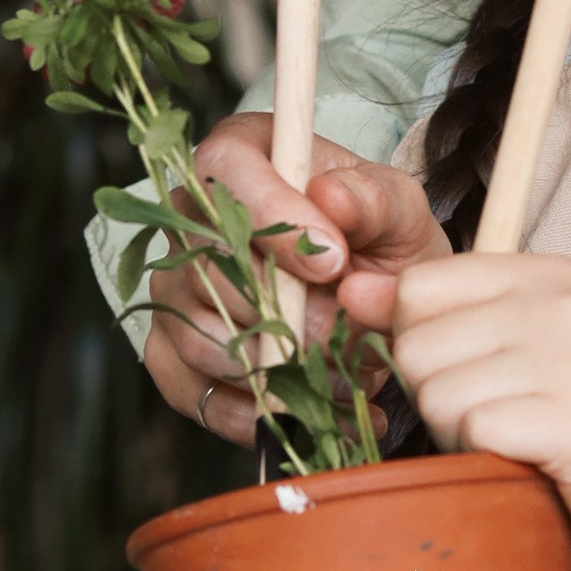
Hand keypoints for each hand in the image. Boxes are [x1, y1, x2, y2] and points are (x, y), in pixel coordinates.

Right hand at [143, 120, 449, 442]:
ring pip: (198, 334)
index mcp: (240, 156)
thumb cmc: (380, 240)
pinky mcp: (172, 352)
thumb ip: (374, 200)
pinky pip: (191, 390)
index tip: (335, 261)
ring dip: (277, 367)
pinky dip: (252, 413)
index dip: (274, 215)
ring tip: (346, 377)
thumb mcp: (398, 212)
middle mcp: (188, 218)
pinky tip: (309, 414)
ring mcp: (172, 289)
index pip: (225, 170)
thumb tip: (331, 198)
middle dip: (286, 311)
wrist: (375, 301)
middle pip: (206, 262)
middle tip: (349, 333)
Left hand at [386, 253, 570, 570]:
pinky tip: (535, 465)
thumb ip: (442, 318)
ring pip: (438, 394)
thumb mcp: (525, 351)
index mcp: (551, 274)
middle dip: (439, 398)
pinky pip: (475, 433)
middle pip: (416, 344)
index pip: (418, 287)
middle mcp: (567, 303)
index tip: (471, 376)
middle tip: (505, 420)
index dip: (421, 346)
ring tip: (523, 443)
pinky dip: (489, 461)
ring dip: (464, 437)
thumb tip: (351, 289)